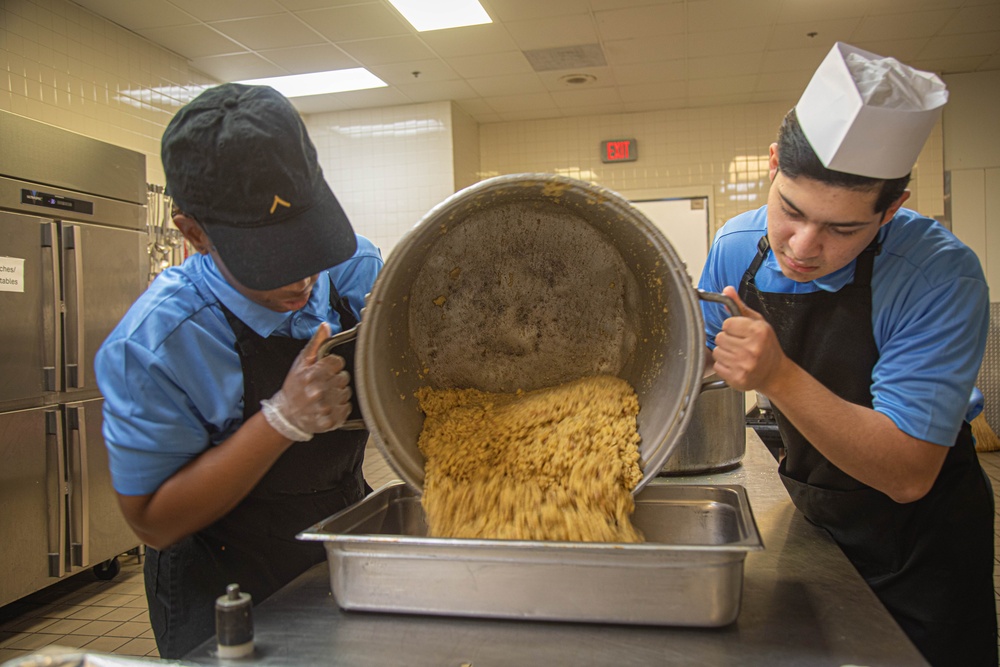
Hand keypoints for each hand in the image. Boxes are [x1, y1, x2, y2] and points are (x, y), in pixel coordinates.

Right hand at [262, 323, 352, 439]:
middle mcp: (318, 391)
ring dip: (339, 394)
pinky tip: (329, 406)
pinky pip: (346, 408)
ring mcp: (324, 408)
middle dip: (336, 379)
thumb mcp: (301, 362)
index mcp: (311, 374)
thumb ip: (316, 343)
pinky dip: (341, 407)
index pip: (338, 362)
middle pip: (344, 378)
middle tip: (325, 384)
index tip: (326, 370)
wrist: (286, 415)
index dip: (333, 365)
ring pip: (346, 393)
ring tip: (326, 396)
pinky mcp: (330, 421)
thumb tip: (326, 326)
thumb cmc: (294, 386)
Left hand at [711, 286, 786, 392]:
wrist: (775, 373)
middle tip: (739, 345)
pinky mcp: (738, 378)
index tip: (739, 332)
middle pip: (720, 338)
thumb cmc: (767, 346)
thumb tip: (727, 290)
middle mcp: (752, 348)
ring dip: (724, 353)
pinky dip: (724, 366)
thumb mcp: (758, 323)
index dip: (731, 327)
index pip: (727, 324)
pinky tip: (736, 365)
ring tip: (738, 355)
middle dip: (727, 340)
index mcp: (758, 331)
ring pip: (717, 352)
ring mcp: (745, 364)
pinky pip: (718, 366)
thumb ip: (740, 306)